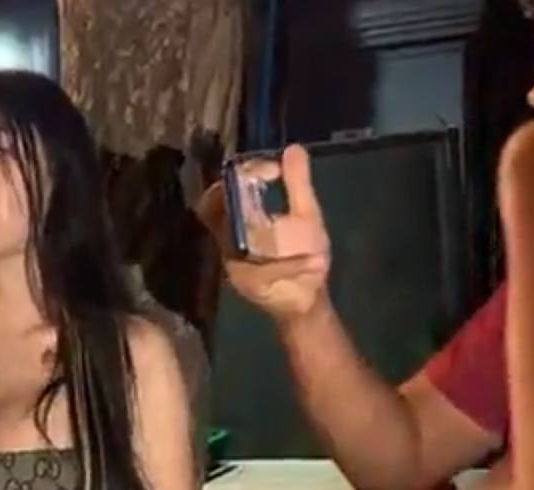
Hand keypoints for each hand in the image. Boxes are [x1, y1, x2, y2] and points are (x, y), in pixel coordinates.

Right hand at [198, 145, 331, 321]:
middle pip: (217, 212)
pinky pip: (265, 273)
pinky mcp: (249, 284)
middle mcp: (230, 238)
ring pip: (237, 242)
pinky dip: (292, 267)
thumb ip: (297, 184)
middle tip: (272, 188)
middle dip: (237, 196)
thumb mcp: (306, 214)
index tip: (272, 169)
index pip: (223, 190)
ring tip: (302, 236)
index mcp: (242, 218)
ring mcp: (235, 262)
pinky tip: (316, 263)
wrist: (305, 298)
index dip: (240, 174)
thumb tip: (292, 148)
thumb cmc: (303, 253)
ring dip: (263, 232)